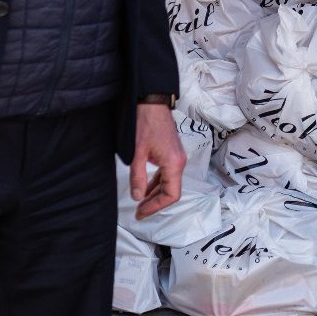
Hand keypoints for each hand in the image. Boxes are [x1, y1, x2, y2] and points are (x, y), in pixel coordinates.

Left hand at [130, 103, 185, 219]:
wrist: (152, 102)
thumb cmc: (146, 123)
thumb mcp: (137, 153)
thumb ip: (138, 177)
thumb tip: (138, 197)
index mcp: (173, 163)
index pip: (171, 195)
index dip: (156, 207)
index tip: (141, 212)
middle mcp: (179, 162)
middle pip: (172, 191)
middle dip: (155, 203)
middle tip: (139, 211)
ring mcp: (176, 157)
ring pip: (169, 182)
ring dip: (155, 194)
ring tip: (140, 202)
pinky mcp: (171, 153)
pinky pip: (167, 173)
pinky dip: (157, 183)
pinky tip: (146, 186)